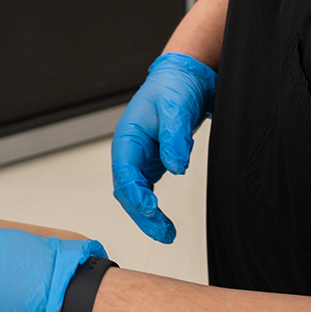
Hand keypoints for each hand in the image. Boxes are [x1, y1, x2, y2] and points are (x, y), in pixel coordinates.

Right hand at [109, 52, 215, 243]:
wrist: (186, 77)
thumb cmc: (174, 87)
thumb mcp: (176, 108)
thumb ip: (174, 139)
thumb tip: (176, 168)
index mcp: (128, 137)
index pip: (125, 173)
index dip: (135, 194)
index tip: (151, 209)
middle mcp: (130, 150)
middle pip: (127, 190)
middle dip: (142, 214)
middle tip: (162, 233)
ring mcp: (141, 157)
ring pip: (137, 194)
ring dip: (147, 215)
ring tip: (165, 234)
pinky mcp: (155, 161)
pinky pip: (148, 189)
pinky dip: (154, 207)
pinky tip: (164, 221)